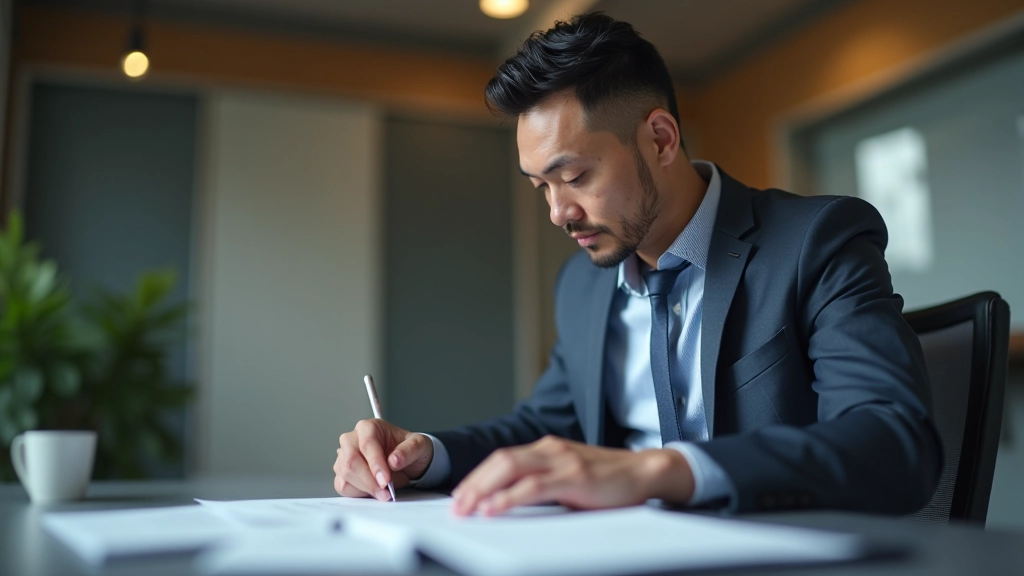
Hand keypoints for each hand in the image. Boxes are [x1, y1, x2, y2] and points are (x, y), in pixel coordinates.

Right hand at [334, 419, 433, 500]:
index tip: (385, 480)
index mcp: (369, 427)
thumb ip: (409, 450)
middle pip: (351, 461)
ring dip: (365, 488)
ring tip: (385, 493)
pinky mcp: (342, 472)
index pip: (367, 444)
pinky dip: (358, 493)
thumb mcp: (418, 445)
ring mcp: (344, 456)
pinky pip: (343, 486)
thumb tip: (394, 460)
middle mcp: (352, 439)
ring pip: (346, 475)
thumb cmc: (408, 449)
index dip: (375, 464)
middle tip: (385, 493)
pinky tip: (373, 492)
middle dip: (369, 481)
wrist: (405, 461)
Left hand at [450, 435, 694, 515]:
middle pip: (499, 461)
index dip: (478, 476)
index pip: (502, 459)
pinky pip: (533, 486)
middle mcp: (550, 449)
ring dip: (483, 489)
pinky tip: (495, 508)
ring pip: (510, 468)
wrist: (646, 472)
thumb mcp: (569, 478)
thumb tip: (510, 503)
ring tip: (466, 508)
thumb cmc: (609, 481)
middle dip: (473, 483)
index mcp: (546, 449)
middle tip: (456, 506)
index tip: (461, 495)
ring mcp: (562, 460)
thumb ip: (543, 485)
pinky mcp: (574, 476)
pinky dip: (509, 497)